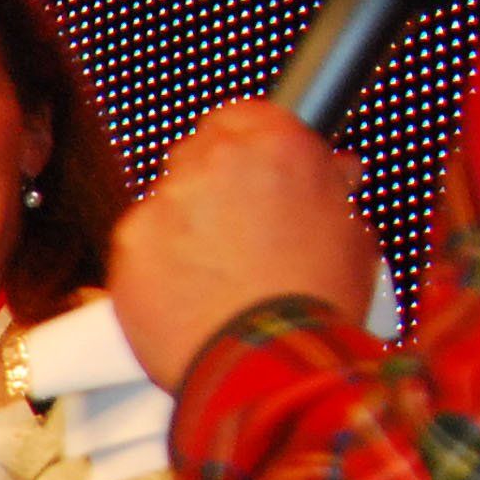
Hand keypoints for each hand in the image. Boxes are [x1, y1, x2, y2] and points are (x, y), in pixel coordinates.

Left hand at [110, 100, 381, 387]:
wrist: (267, 363)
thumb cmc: (313, 304)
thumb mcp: (350, 233)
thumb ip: (327, 190)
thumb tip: (331, 172)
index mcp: (272, 143)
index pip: (240, 116)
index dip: (243, 146)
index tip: (247, 171)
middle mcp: (211, 163)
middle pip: (195, 156)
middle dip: (210, 188)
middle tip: (234, 233)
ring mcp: (163, 204)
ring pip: (164, 203)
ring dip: (181, 228)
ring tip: (214, 277)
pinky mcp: (128, 247)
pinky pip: (137, 247)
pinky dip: (153, 267)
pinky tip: (184, 295)